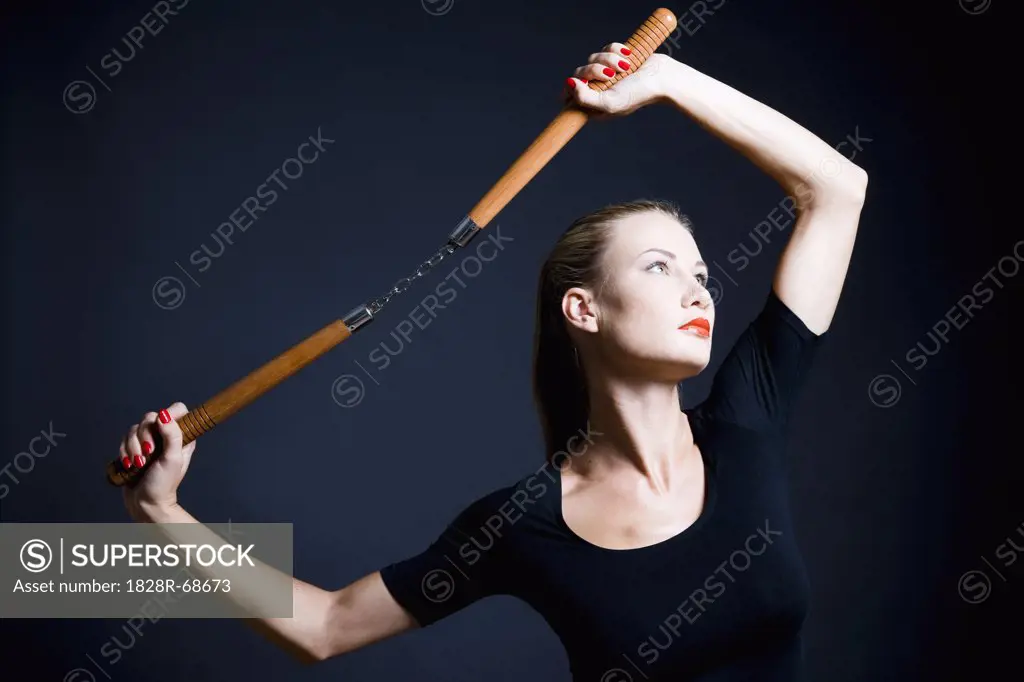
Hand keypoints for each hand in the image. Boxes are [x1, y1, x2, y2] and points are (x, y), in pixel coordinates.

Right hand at [119, 402, 196, 520]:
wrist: (145, 503)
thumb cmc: (163, 484)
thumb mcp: (173, 459)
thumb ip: (172, 435)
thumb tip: (164, 414)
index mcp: (182, 436)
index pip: (177, 409)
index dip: (167, 415)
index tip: (160, 428)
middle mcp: (166, 436)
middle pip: (150, 417)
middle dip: (144, 436)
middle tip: (148, 454)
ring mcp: (149, 442)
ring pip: (134, 429)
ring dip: (133, 447)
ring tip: (139, 464)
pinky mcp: (134, 449)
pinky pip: (124, 439)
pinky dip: (125, 452)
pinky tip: (130, 465)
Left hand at [563, 45, 672, 118]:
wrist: (662, 77)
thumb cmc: (638, 94)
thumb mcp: (609, 102)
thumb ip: (585, 98)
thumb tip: (569, 83)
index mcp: (595, 105)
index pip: (569, 96)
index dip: (572, 87)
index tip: (584, 84)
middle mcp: (599, 90)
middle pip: (579, 73)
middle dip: (594, 70)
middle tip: (610, 75)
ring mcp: (607, 74)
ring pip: (592, 58)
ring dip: (608, 59)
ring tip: (625, 67)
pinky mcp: (615, 59)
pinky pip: (605, 48)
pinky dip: (616, 50)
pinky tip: (628, 56)